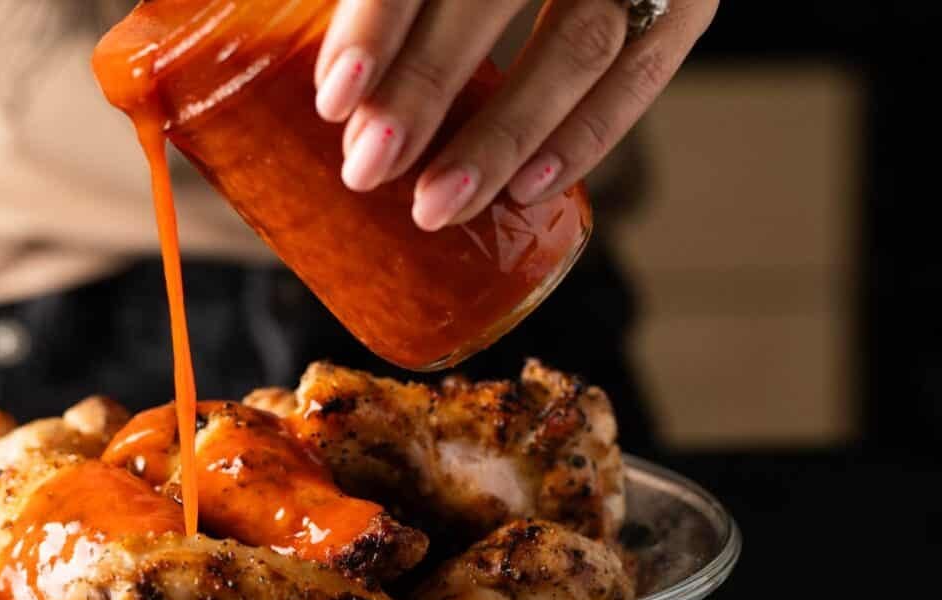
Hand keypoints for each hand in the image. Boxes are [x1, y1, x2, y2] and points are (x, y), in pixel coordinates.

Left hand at [313, 0, 716, 230]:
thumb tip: (331, 77)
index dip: (377, 22)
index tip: (336, 97)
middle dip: (423, 90)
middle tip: (368, 169)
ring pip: (575, 44)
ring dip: (500, 137)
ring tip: (437, 204)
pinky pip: (642, 73)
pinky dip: (585, 138)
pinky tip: (525, 191)